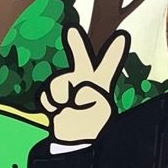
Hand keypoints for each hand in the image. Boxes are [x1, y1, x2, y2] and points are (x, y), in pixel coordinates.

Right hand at [39, 26, 128, 144]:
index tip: (121, 37)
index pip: (108, 65)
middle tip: (72, 30)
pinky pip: (46, 94)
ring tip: (67, 108)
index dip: (114, 52)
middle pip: (80, 58)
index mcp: (99, 83)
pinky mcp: (52, 91)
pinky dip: (50, 105)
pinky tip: (57, 110)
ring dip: (60, 99)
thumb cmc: (91, 123)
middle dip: (77, 44)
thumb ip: (91, 94)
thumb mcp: (99, 111)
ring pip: (59, 84)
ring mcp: (67, 83)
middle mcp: (83, 78)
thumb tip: (77, 85)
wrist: (74, 136)